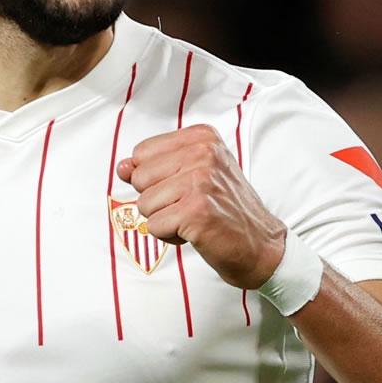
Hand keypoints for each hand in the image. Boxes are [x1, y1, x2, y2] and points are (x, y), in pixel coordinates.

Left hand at [116, 125, 285, 289]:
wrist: (259, 245)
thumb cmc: (225, 210)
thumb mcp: (192, 176)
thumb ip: (154, 167)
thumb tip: (122, 167)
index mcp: (202, 138)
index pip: (142, 153)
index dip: (154, 178)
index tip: (183, 187)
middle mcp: (203, 154)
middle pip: (140, 178)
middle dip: (157, 200)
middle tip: (189, 206)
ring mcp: (200, 182)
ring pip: (144, 204)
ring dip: (164, 219)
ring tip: (192, 219)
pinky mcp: (196, 212)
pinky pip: (154, 226)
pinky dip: (169, 236)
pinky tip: (194, 232)